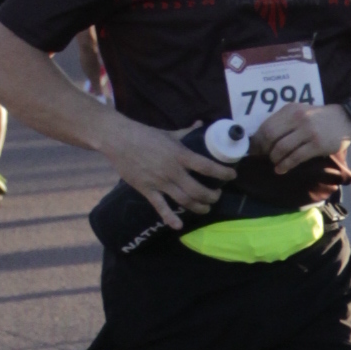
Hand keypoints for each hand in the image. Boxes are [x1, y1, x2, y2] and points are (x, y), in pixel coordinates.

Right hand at [111, 120, 231, 227]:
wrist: (117, 139)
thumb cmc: (144, 134)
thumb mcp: (169, 133)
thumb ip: (187, 132)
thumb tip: (201, 123)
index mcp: (180, 155)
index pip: (207, 167)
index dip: (223, 173)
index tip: (232, 176)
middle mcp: (172, 171)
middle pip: (198, 190)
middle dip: (212, 197)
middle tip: (216, 196)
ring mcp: (160, 182)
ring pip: (184, 201)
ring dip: (198, 207)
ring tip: (206, 208)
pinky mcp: (147, 190)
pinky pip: (160, 207)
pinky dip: (169, 218)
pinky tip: (178, 225)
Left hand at [253, 98, 350, 173]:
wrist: (346, 120)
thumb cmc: (320, 119)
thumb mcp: (301, 112)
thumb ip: (284, 121)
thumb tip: (262, 138)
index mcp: (290, 110)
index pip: (266, 126)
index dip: (258, 140)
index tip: (255, 150)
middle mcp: (298, 118)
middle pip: (271, 136)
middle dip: (264, 150)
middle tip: (263, 158)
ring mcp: (308, 131)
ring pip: (281, 148)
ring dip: (274, 159)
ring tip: (274, 163)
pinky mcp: (317, 144)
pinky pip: (295, 157)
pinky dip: (285, 165)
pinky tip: (281, 169)